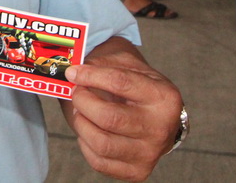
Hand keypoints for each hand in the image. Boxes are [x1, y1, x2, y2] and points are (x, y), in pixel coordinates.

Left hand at [65, 57, 182, 181]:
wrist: (158, 117)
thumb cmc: (139, 88)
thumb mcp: (129, 65)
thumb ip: (102, 64)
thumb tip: (73, 72)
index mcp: (163, 96)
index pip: (120, 83)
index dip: (91, 76)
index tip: (73, 72)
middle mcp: (160, 127)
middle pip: (109, 117)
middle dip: (83, 102)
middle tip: (76, 93)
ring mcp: (150, 153)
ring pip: (102, 143)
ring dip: (81, 124)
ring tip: (80, 112)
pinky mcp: (137, 172)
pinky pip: (99, 161)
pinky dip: (85, 144)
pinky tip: (89, 129)